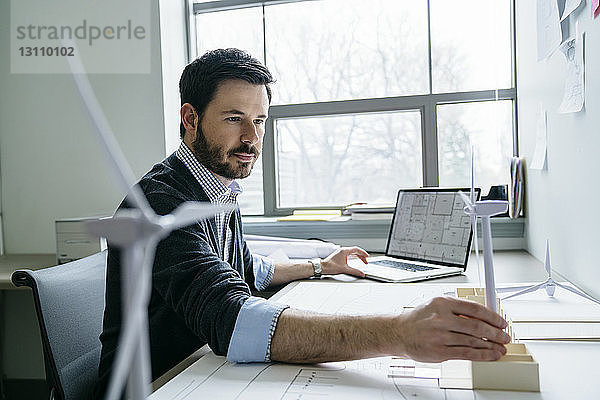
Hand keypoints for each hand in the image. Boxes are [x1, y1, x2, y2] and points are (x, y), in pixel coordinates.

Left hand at [321, 247, 368, 277]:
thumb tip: (361, 273)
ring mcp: (340, 253)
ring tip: (363, 261)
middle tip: (366, 260)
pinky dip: (353, 257)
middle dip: (362, 256)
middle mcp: (342, 250)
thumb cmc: (330, 266)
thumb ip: (355, 271)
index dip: (363, 253)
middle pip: (355, 251)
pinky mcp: (339, 256)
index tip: (367, 256)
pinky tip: (355, 261)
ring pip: (352, 253)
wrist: (322, 267)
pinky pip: (348, 255)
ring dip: (358, 256)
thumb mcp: (344, 269)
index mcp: (344, 251)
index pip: (356, 249)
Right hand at [394, 296, 509, 362]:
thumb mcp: (436, 305)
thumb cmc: (419, 319)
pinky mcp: (440, 351)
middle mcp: (442, 318)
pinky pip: (467, 354)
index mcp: (443, 303)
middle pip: (477, 326)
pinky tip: (490, 355)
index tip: (501, 322)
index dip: (493, 317)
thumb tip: (483, 317)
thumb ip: (457, 309)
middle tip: (505, 337)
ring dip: (491, 346)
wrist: (399, 332)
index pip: (475, 309)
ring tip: (500, 348)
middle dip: (495, 333)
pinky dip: (482, 355)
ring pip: (473, 341)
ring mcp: (440, 336)